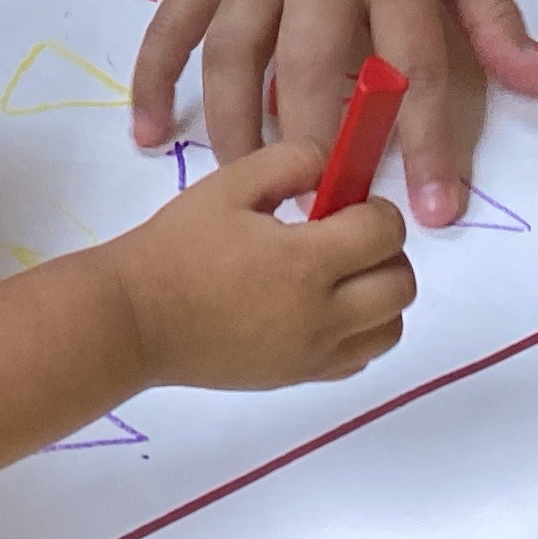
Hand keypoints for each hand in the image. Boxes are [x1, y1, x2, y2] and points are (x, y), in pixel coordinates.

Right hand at [99, 136, 417, 391]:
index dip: (374, 209)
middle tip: (345, 237)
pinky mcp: (300, 377)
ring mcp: (313, 354)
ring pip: (390, 328)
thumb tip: (335, 167)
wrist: (136, 318)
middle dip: (384, 252)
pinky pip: (360, 357)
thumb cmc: (177, 247)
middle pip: (400, 285)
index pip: (385, 231)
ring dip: (379, 296)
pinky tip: (321, 308)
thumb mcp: (230, 184)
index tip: (343, 204)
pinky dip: (358, 331)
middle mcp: (320, 316)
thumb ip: (292, 161)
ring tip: (337, 275)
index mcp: (304, 262)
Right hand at [130, 0, 537, 227]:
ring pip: (238, 60)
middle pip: (318, 73)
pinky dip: (154, 80)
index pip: (415, 65)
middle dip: (322, 153)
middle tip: (328, 225)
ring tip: (253, 200)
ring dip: (239, 135)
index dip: (427, 143)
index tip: (435, 212)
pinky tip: (150, 136)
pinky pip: (174, 27)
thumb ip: (491, 11)